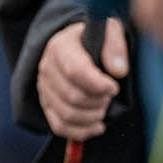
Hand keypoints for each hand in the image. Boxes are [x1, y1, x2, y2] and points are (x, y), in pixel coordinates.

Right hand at [37, 17, 128, 140]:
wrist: (79, 45)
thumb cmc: (97, 39)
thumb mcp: (110, 31)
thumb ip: (115, 46)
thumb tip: (118, 71)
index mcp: (60, 46)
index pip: (75, 71)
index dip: (98, 84)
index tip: (113, 87)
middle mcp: (46, 68)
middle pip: (72, 96)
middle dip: (98, 101)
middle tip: (111, 95)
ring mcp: (44, 88)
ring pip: (67, 114)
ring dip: (93, 116)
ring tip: (105, 107)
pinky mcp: (46, 105)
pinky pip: (59, 126)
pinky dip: (81, 132)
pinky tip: (98, 126)